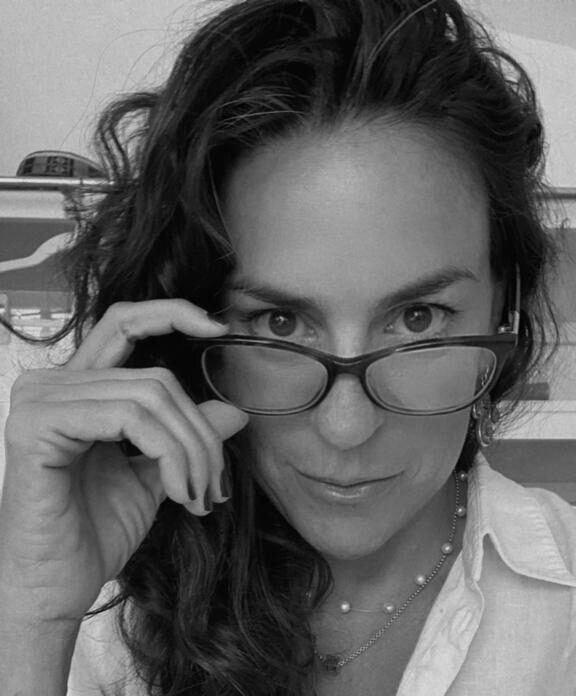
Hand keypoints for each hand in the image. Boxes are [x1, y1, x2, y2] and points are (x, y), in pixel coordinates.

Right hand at [0, 300, 248, 623]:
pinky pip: (127, 417)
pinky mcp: (36, 424)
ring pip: (150, 397)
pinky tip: (175, 491)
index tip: (219, 328)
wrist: (56, 588)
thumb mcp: (157, 475)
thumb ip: (186, 436)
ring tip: (198, 496)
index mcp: (77, 387)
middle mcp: (52, 383)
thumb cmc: (95, 533)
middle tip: (214, 486)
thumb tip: (233, 410)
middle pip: (157, 379)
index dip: (172, 314)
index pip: (124, 323)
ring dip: (190, 451)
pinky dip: (167, 453)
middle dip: (200, 435)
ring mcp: (40, 399)